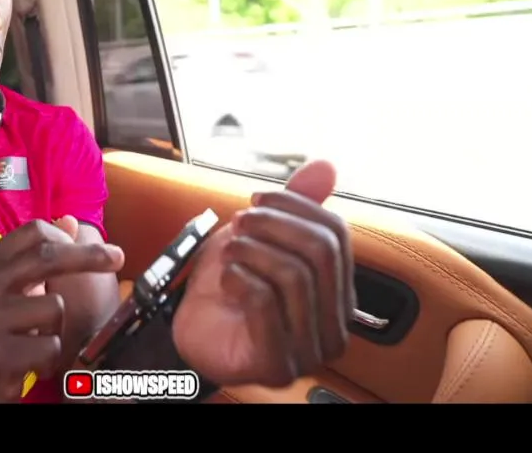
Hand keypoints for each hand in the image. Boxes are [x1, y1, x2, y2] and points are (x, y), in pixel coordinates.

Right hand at [0, 219, 124, 400]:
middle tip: (118, 258)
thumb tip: (71, 221)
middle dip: (89, 256)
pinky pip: (51, 345)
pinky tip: (32, 363)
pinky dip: (50, 358)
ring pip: (54, 308)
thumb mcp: (8, 287)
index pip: (34, 233)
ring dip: (57, 328)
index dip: (70, 238)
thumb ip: (36, 255)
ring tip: (36, 340)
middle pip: (47, 257)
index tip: (99, 249)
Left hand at [172, 160, 354, 387]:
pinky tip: (227, 279)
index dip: (297, 207)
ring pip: (293, 275)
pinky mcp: (277, 365)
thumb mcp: (262, 237)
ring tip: (229, 252)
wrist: (192, 333)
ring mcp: (309, 351)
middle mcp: (334, 326)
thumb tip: (326, 167)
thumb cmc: (231, 288)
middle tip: (240, 222)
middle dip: (273, 226)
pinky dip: (239, 279)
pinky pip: (265, 303)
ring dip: (251, 251)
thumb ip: (297, 206)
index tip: (258, 199)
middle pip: (321, 252)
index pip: (337, 234)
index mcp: (339, 293)